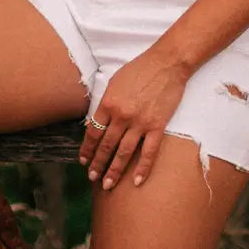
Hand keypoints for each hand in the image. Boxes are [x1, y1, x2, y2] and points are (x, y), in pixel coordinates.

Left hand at [78, 48, 190, 189]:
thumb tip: (96, 123)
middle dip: (98, 163)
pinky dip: (142, 169)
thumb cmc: (138, 69)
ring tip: (107, 184)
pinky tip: (137, 181)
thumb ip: (105, 103)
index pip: (93, 132)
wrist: (165, 64)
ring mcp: (140, 123)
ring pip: (124, 153)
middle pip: (106, 145)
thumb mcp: (114, 82)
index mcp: (108, 103)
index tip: (83, 159)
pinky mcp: (157, 127)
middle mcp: (121, 116)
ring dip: (114, 170)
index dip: (87, 148)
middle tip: (91, 177)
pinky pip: (148, 153)